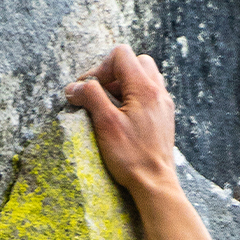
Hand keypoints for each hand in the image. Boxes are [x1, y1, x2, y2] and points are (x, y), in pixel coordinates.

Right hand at [64, 46, 177, 200]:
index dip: (99, 67)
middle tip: (101, 94)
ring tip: (111, 106)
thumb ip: (90, 98)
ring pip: (145, 77)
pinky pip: (150, 95)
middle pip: (136, 61)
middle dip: (114, 73)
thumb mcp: (105, 124)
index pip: (121, 55)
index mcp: (144, 88)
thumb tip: (74, 87)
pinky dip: (135, 98)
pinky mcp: (164, 118)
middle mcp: (158, 91)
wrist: (155, 184)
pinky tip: (124, 118)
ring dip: (125, 85)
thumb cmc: (132, 157)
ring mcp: (164, 104)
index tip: (87, 88)